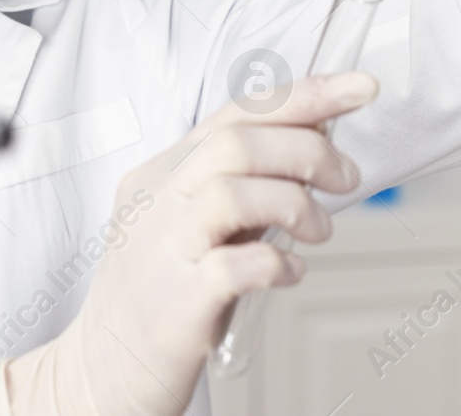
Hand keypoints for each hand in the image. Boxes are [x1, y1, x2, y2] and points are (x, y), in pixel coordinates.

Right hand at [0, 70, 379, 415]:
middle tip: (346, 178)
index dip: (305, 95)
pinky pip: (234, 266)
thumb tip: (312, 148)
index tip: (360, 87)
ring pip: (232, 192)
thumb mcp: (186, 223)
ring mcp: (162, 250)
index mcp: (161, 173)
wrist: (100, 372)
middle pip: (236, 142)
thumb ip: (237, 186)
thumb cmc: (156, 298)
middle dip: (308, 151)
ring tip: (319, 231)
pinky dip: (277, 264)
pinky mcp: (176, 303)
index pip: (236, 112)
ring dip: (297, 205)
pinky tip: (289, 273)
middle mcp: (157, 201)